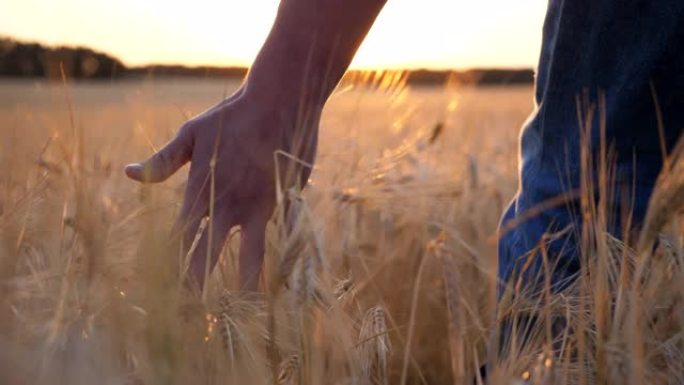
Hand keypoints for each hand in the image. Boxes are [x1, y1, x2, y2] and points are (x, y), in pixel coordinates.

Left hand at [125, 90, 317, 291]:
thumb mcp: (191, 134)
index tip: (163, 294)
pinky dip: (285, 258)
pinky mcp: (286, 201)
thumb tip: (128, 174)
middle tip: (191, 319)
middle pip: (209, 253)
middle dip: (198, 286)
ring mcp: (260, 205)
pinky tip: (287, 282)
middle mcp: (228, 204)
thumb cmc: (231, 116)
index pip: (181, 238)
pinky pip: (283, 235)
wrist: (277, 100)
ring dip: (245, 283)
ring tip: (243, 310)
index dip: (171, 266)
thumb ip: (163, 161)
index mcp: (201, 191)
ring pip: (252, 254)